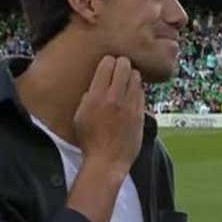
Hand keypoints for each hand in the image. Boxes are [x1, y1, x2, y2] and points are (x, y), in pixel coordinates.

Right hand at [73, 55, 144, 176]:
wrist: (107, 161)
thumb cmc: (89, 141)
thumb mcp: (80, 116)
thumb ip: (87, 97)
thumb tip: (95, 86)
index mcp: (97, 96)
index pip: (107, 64)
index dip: (108, 61)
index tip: (108, 63)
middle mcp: (115, 98)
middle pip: (124, 66)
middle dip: (122, 63)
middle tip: (119, 67)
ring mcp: (130, 106)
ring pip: (136, 77)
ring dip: (131, 76)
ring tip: (126, 80)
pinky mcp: (140, 114)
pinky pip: (142, 93)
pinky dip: (137, 90)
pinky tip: (132, 94)